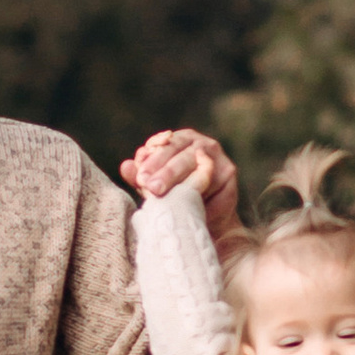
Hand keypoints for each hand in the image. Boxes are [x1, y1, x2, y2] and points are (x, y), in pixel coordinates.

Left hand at [122, 129, 242, 247]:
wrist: (204, 214)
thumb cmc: (175, 194)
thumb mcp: (154, 186)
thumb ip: (140, 176)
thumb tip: (125, 166)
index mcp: (180, 140)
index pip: (165, 147)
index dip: (152, 163)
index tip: (140, 179)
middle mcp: (200, 143)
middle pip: (182, 157)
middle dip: (166, 173)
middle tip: (152, 188)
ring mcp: (217, 156)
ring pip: (201, 170)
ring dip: (187, 186)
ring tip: (172, 200)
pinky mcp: (230, 171)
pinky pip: (217, 186)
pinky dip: (206, 200)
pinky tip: (195, 212)